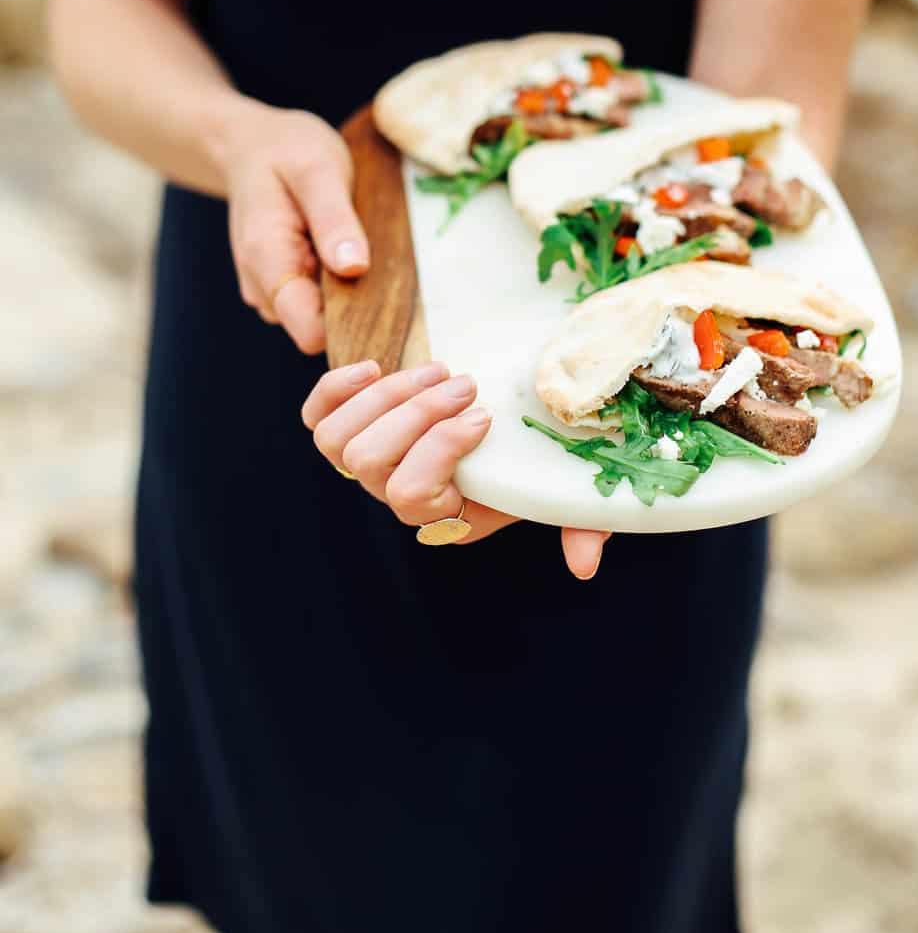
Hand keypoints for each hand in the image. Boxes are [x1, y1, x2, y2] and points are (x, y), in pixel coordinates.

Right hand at [220, 101, 368, 353]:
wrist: (251, 145)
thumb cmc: (286, 149)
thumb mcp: (318, 169)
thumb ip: (334, 219)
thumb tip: (354, 268)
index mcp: (267, 260)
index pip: (309, 330)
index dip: (350, 327)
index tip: (384, 300)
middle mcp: (263, 286)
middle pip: (320, 329)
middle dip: (353, 305)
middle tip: (375, 256)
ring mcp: (271, 290)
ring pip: (322, 318)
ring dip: (348, 293)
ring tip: (358, 244)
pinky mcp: (286, 285)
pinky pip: (320, 302)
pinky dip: (339, 284)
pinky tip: (345, 249)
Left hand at [301, 361, 610, 579]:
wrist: (513, 409)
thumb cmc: (542, 455)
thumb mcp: (569, 490)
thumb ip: (582, 526)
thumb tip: (584, 565)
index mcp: (446, 516)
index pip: (410, 495)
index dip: (438, 449)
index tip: (485, 415)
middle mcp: (399, 495)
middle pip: (368, 462)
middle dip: (416, 413)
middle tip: (466, 382)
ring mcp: (371, 461)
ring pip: (339, 439)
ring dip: (387, 396)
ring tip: (437, 370)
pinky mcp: (353, 425)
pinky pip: (318, 417)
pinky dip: (335, 390)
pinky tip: (375, 366)